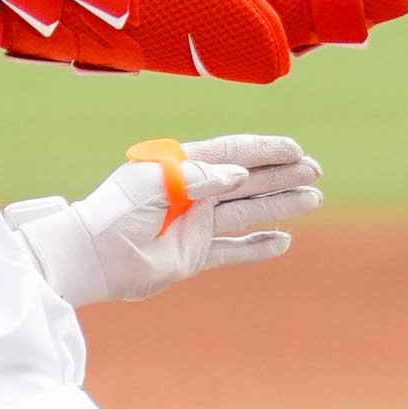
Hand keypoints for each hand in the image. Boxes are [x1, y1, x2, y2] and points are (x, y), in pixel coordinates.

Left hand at [13, 134, 322, 306]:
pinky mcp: (193, 255)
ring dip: (280, 205)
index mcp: (181, 168)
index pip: (231, 153)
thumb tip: (237, 173)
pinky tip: (283, 241)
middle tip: (315, 171)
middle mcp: (192, 194)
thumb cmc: (114, 213)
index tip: (295, 149)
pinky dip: (257, 247)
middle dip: (282, 175)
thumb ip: (196, 176)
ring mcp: (195, 225)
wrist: (92, 258)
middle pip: (247, 180)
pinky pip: (232, 250)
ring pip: (247, 212)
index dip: (264, 150)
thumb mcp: (152, 183)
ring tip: (314, 199)